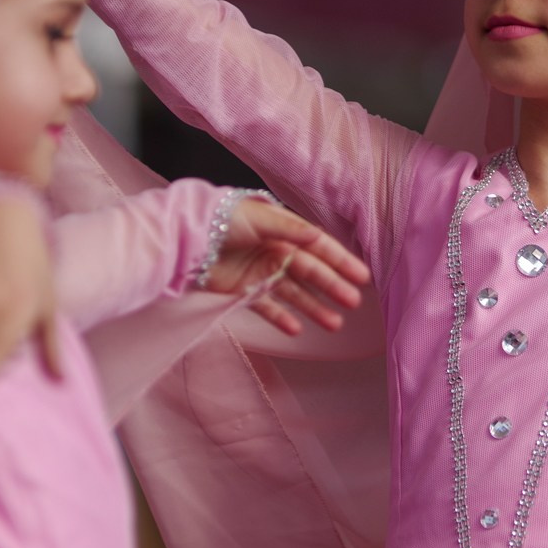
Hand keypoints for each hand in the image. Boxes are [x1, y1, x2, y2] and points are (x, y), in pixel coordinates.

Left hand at [204, 199, 370, 334]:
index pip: (319, 248)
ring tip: (334, 325)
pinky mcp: (244, 290)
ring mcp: (261, 272)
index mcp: (283, 232)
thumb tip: (318, 237)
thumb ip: (290, 229)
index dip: (341, 261)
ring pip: (294, 293)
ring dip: (314, 308)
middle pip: (310, 272)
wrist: (185, 236)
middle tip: (353, 302)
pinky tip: (297, 330)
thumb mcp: (259, 218)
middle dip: (333, 287)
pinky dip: (281, 318)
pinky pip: (267, 307)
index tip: (362, 277)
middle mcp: (276, 251)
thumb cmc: (222, 217)